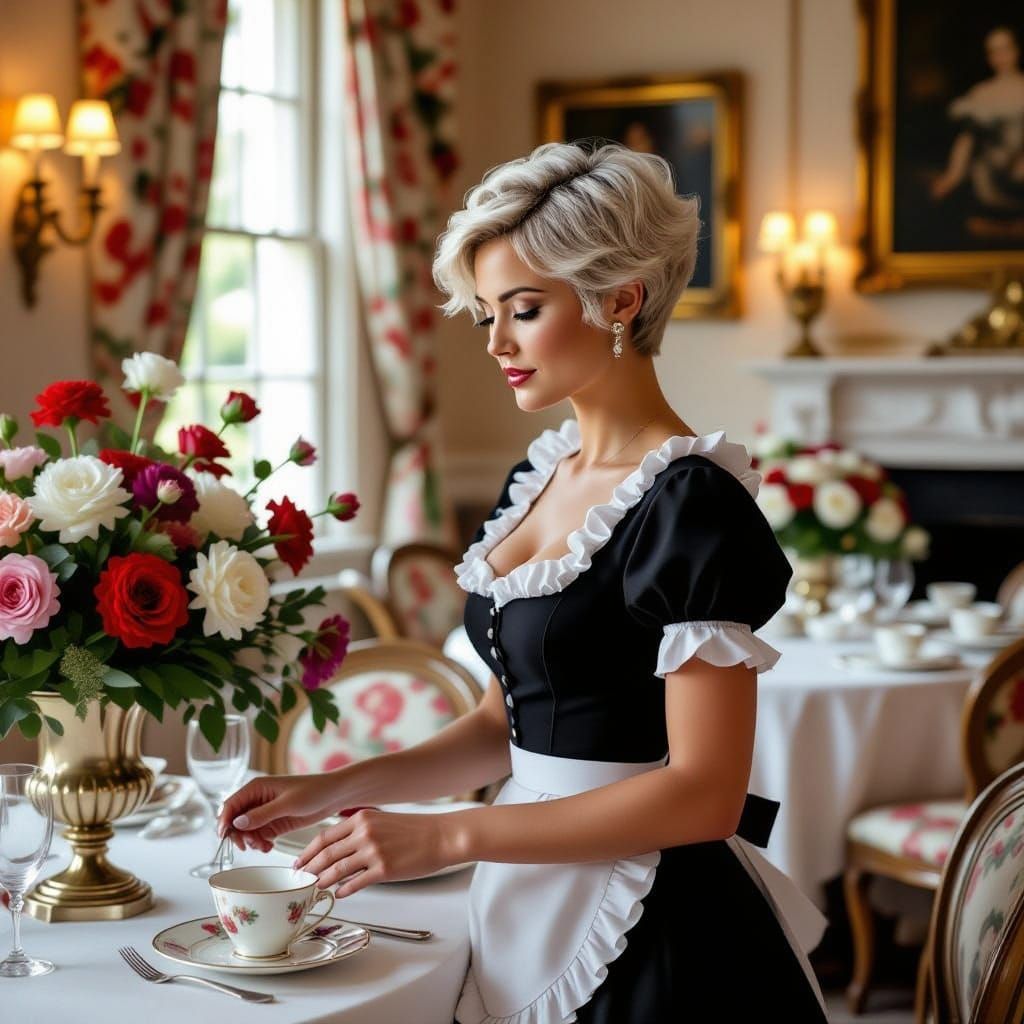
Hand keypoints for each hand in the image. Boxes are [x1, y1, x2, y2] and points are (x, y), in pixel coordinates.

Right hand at [217, 773, 344, 852]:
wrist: (333, 796)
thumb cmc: (313, 791)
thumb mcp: (287, 803)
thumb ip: (262, 814)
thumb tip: (237, 823)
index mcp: (256, 788)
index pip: (231, 804)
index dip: (224, 821)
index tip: (225, 837)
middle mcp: (257, 800)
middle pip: (234, 821)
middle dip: (239, 835)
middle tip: (251, 845)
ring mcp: (264, 813)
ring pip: (245, 832)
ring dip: (250, 842)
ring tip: (265, 846)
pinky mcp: (273, 823)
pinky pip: (257, 836)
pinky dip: (259, 844)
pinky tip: (269, 847)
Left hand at [292, 808, 465, 897]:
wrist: (441, 836)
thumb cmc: (415, 830)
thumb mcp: (382, 821)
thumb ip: (359, 830)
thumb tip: (338, 848)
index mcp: (362, 818)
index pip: (325, 836)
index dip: (308, 852)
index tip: (299, 862)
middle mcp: (364, 832)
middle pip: (326, 853)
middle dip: (309, 869)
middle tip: (299, 880)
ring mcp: (374, 851)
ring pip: (337, 869)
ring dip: (322, 881)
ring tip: (315, 889)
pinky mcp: (384, 869)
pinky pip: (356, 883)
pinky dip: (344, 890)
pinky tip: (339, 894)